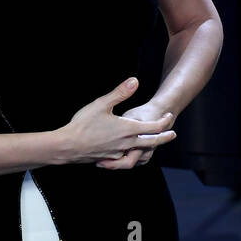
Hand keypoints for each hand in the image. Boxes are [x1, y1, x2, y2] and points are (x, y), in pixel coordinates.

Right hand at [58, 77, 176, 168]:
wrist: (67, 147)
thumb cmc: (83, 124)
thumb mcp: (102, 104)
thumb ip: (120, 93)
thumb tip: (135, 81)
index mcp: (128, 129)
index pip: (154, 127)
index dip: (164, 121)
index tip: (169, 116)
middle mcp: (127, 143)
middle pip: (152, 142)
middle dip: (164, 138)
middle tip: (173, 134)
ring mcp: (118, 153)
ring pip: (139, 151)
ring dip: (147, 147)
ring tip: (150, 141)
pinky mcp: (110, 159)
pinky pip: (125, 157)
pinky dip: (131, 153)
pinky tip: (127, 149)